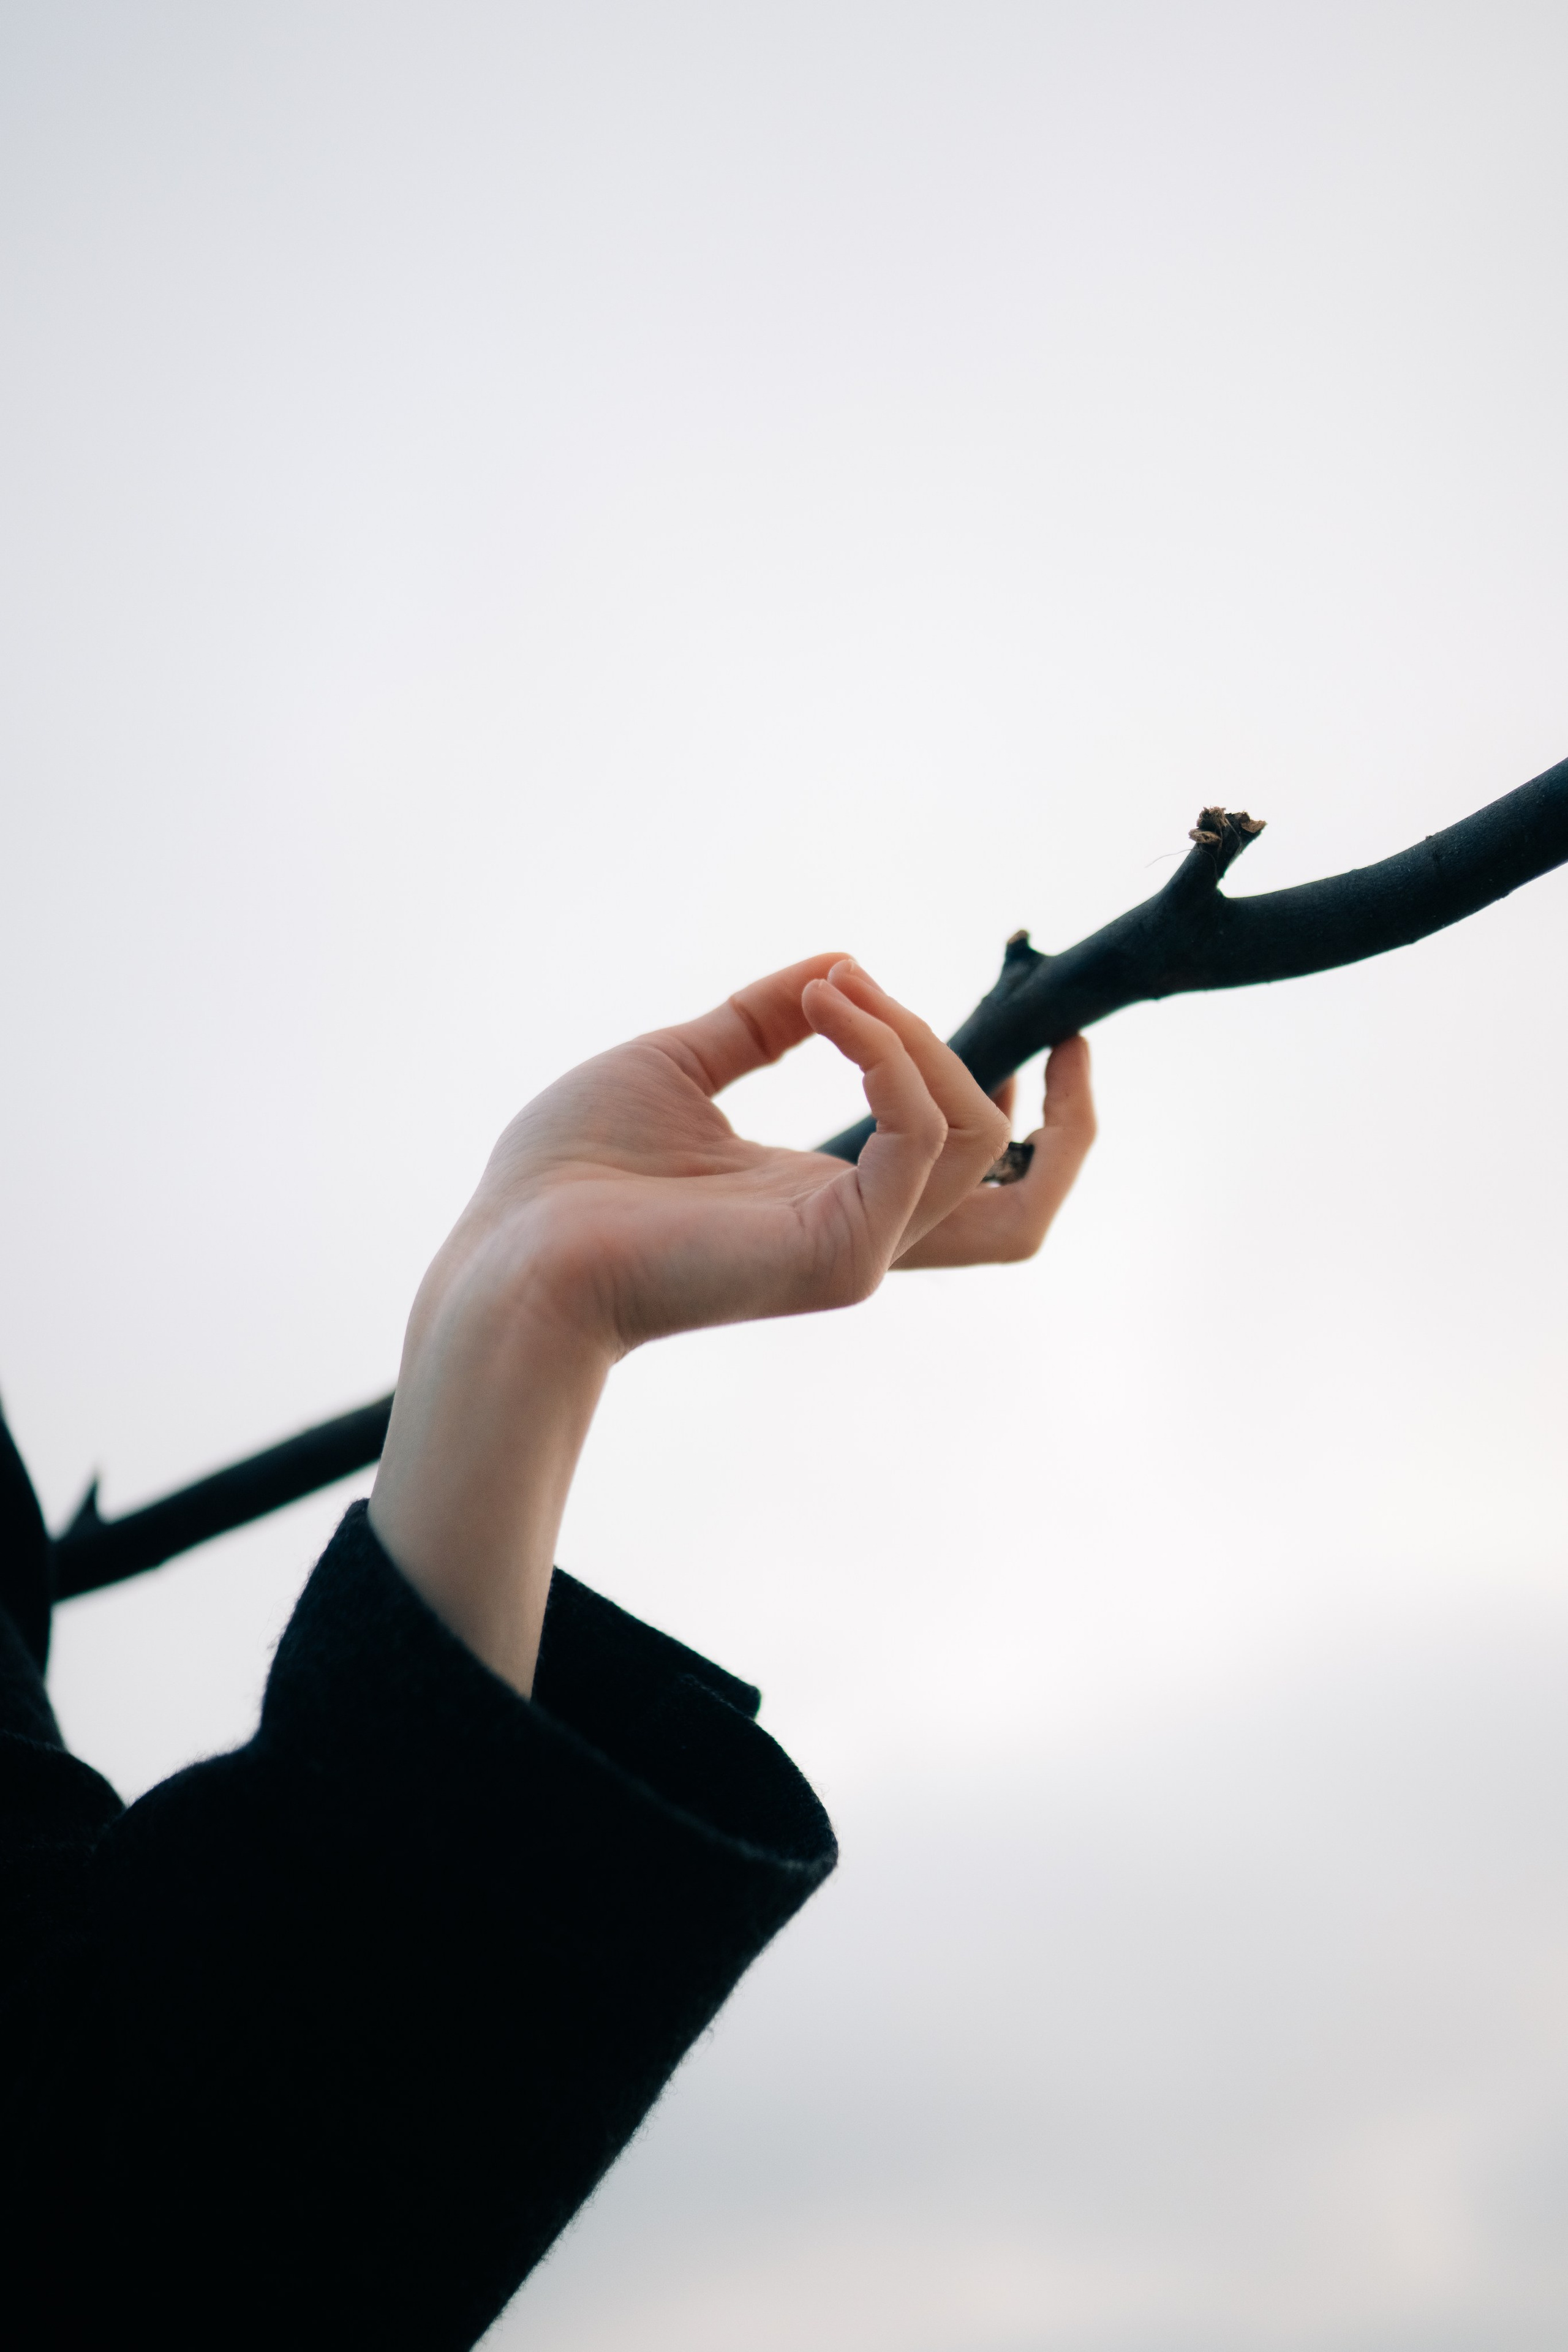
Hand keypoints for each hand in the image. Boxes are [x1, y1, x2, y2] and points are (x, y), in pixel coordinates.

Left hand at [370, 954, 1093, 1693]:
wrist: (509, 1253)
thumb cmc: (569, 1175)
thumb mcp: (677, 1064)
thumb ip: (760, 1022)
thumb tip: (837, 965)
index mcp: (831, 1197)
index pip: (980, 1173)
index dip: (1032, 1105)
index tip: (1042, 1030)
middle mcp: (859, 1231)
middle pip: (1022, 1187)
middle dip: (1055, 1100)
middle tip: (1034, 1020)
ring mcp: (856, 1252)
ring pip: (981, 1146)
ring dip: (927, 1039)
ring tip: (841, 991)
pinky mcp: (838, 1257)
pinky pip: (916, 1141)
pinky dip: (890, 1056)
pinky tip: (830, 1007)